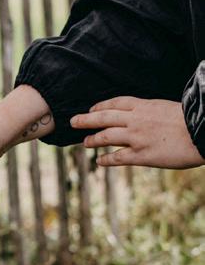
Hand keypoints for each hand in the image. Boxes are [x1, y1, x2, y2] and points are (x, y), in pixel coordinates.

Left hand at [70, 97, 204, 168]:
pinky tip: (100, 161)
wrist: (201, 132)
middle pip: (104, 117)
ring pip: (106, 137)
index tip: (92, 109)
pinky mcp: (141, 155)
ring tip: (85, 142)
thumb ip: (151, 112)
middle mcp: (136, 120)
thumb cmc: (190, 120)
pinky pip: (118, 158)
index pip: (116, 103)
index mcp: (144, 106)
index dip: (101, 106)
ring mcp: (137, 138)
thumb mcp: (167, 108)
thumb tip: (142, 116)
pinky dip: (106, 159)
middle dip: (86, 119)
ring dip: (93, 139)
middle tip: (73, 121)